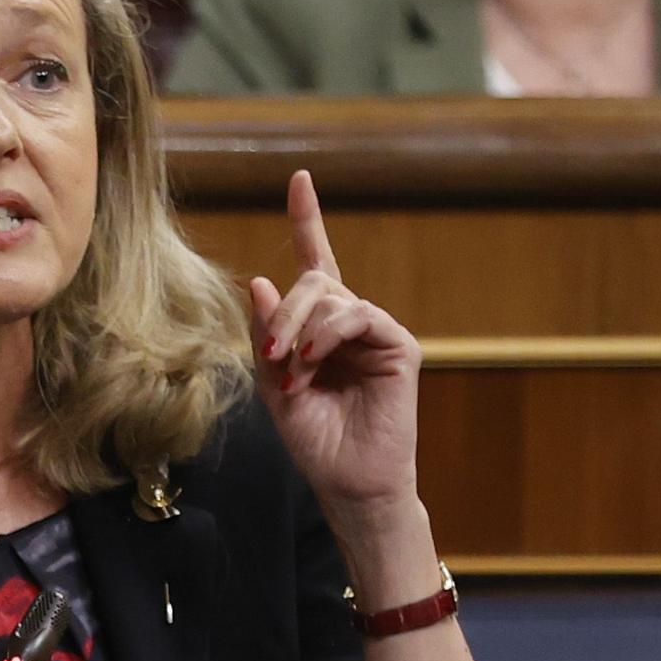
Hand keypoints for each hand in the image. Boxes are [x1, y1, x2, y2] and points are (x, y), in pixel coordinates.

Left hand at [250, 171, 422, 513]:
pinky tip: (315, 360)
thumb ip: (266, 335)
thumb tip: (261, 279)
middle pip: (313, 281)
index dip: (308, 220)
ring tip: (294, 370)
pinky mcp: (398, 346)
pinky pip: (360, 316)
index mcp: (318, 328)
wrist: (349, 482)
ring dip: (301, 329)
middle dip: (284, 312)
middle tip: (272, 356)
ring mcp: (376, 332)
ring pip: (332, 297)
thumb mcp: (272, 384)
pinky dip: (330, 334)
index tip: (300, 178)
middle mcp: (349, 323)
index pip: (316, 263)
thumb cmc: (313, 440)